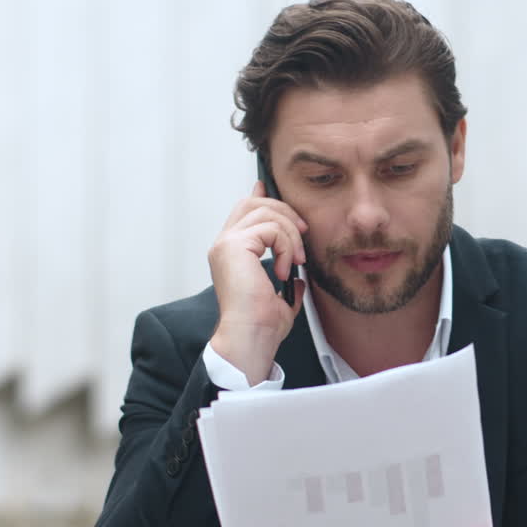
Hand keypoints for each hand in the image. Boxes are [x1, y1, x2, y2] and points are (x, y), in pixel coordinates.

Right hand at [208, 181, 308, 384]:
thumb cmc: (261, 327)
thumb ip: (285, 283)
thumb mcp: (280, 300)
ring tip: (295, 262)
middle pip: (254, 203)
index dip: (259, 197)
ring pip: (266, 212)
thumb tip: (298, 279)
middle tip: (302, 234)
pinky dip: (287, 247)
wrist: (251, 338)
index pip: (243, 212)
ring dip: (290, 234)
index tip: (266, 188)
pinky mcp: (235, 246)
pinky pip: (272, 229)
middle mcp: (224, 245)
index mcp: (231, 254)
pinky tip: (285, 268)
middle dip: (284, 212)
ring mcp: (227, 244)